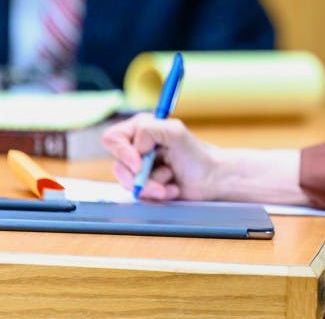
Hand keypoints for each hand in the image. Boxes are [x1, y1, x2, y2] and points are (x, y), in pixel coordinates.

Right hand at [102, 113, 221, 200]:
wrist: (212, 179)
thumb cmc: (197, 154)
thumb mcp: (175, 132)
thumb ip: (149, 130)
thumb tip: (135, 148)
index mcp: (142, 130)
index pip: (112, 138)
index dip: (122, 152)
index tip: (139, 162)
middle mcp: (137, 148)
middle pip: (118, 165)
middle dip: (142, 176)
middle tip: (165, 175)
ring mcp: (140, 169)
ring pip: (127, 183)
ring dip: (152, 186)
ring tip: (171, 184)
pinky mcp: (145, 186)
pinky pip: (138, 195)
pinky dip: (156, 194)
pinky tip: (172, 190)